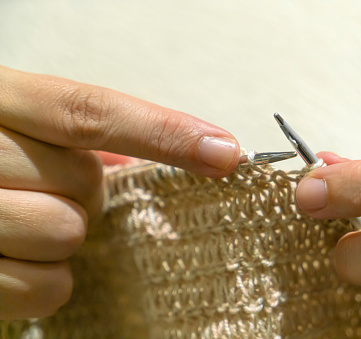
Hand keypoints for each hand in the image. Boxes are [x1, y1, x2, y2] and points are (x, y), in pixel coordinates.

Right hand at [0, 66, 239, 318]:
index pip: (88, 112)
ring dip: (62, 237)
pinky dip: (46, 282)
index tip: (225, 153)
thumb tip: (150, 155)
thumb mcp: (16, 126)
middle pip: (82, 181)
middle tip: (49, 192)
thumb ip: (77, 135)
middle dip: (83, 194)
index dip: (164, 134)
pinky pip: (46, 287)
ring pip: (65, 233)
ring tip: (26, 226)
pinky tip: (18, 260)